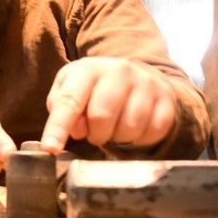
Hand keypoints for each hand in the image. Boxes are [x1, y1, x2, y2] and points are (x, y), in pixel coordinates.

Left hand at [41, 57, 175, 152]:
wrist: (138, 78)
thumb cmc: (95, 90)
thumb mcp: (71, 90)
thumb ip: (61, 108)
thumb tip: (72, 130)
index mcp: (88, 69)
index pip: (69, 101)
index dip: (59, 127)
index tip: (50, 148)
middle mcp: (119, 71)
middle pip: (101, 117)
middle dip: (94, 134)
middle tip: (95, 132)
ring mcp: (146, 84)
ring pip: (127, 129)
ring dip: (116, 138)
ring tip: (114, 127)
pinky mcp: (166, 101)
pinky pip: (150, 133)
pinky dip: (138, 139)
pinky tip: (133, 128)